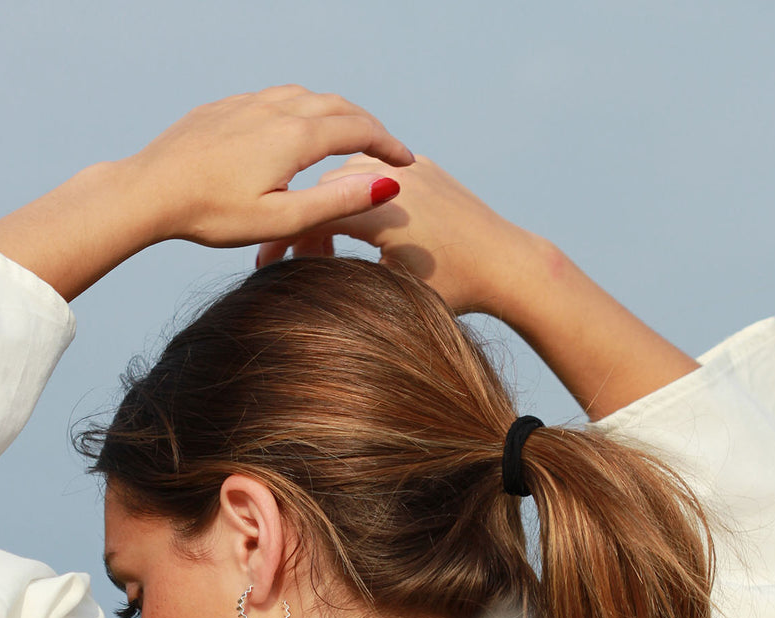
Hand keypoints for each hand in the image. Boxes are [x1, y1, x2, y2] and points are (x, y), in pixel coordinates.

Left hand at [129, 86, 413, 247]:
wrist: (149, 191)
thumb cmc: (212, 214)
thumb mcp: (282, 220)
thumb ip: (335, 201)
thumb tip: (385, 184)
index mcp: (294, 137)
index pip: (358, 131)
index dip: (387, 146)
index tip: (406, 162)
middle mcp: (274, 109)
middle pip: (337, 106)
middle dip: (367, 126)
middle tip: (385, 148)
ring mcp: (246, 104)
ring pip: (305, 96)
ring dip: (335, 112)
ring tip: (346, 135)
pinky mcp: (223, 108)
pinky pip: (273, 98)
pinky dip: (300, 109)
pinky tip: (293, 128)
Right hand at [255, 154, 524, 314]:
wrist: (509, 266)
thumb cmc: (455, 290)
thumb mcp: (392, 292)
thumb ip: (343, 279)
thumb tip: (294, 283)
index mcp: (383, 209)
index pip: (313, 216)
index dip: (283, 242)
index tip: (265, 268)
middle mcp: (395, 178)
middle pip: (326, 193)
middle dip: (303, 227)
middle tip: (288, 263)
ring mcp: (413, 167)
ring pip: (347, 176)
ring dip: (330, 209)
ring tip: (326, 251)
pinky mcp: (426, 168)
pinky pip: (377, 171)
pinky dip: (358, 197)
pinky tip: (355, 229)